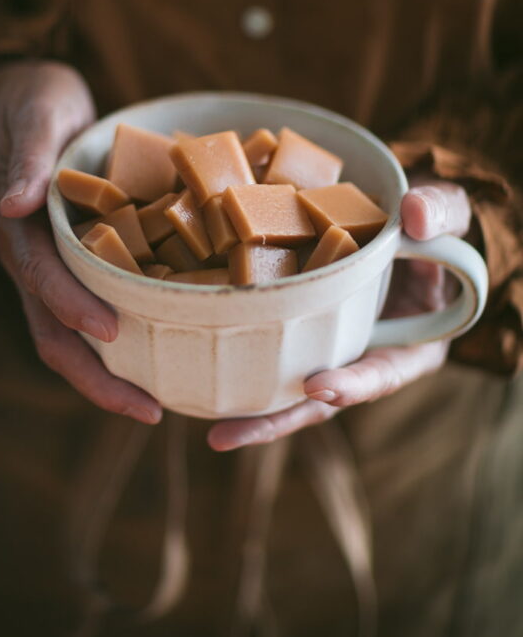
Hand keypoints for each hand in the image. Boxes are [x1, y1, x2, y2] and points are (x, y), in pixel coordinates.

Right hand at [0, 58, 161, 423]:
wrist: (26, 105)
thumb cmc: (34, 106)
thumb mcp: (35, 119)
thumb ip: (25, 160)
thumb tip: (10, 204)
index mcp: (22, 232)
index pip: (43, 282)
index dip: (74, 309)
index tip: (114, 334)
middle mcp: (35, 261)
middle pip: (55, 334)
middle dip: (97, 378)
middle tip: (150, 410)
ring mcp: (55, 269)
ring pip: (72, 337)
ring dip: (109, 375)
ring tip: (158, 404)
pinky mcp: (76, 266)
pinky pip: (94, 313)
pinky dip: (123, 342)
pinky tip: (161, 352)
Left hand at [207, 181, 470, 450]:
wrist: (393, 221)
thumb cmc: (427, 224)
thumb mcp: (447, 214)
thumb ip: (442, 213)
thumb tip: (416, 216)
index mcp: (410, 342)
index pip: (384, 372)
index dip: (355, 384)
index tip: (318, 386)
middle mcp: (364, 356)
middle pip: (322, 397)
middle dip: (279, 418)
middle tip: (229, 434)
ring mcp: (328, 347)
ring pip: (289, 385)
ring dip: (251, 409)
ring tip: (211, 430)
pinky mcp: (296, 329)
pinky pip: (269, 347)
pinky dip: (239, 359)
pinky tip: (199, 375)